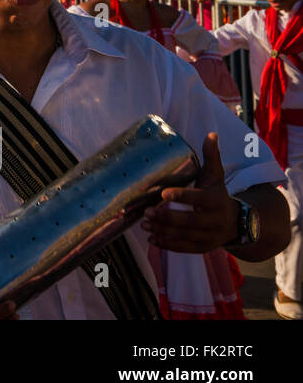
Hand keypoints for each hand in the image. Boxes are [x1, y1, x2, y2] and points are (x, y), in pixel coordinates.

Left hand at [141, 133, 237, 252]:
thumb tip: (211, 134)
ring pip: (185, 236)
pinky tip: (152, 239)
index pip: (198, 198)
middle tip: (147, 211)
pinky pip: (185, 248)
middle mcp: (215, 221)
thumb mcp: (216, 177)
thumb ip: (211, 157)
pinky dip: (168, 245)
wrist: (237, 223)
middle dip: (168, 217)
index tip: (162, 193)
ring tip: (144, 223)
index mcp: (217, 201)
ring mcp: (210, 237)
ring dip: (163, 231)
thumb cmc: (218, 194)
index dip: (182, 196)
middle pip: (190, 221)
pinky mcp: (203, 247)